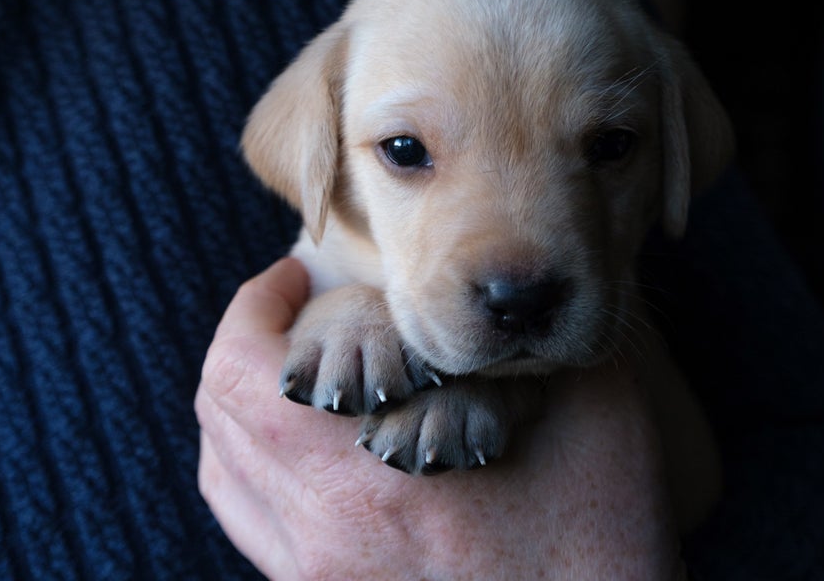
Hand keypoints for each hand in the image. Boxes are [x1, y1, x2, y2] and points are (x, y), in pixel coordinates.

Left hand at [195, 258, 682, 579]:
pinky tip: (312, 442)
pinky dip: (256, 464)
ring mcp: (318, 576)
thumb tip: (518, 281)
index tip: (297, 273)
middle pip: (219, 419)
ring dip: (242, 406)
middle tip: (294, 308)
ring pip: (225, 477)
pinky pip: (253, 525)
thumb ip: (544, 333)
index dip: (255, 306)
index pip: (247, 374)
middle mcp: (324, 531)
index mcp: (374, 478)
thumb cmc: (604, 536)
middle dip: (243, 342)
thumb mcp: (599, 411)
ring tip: (295, 365)